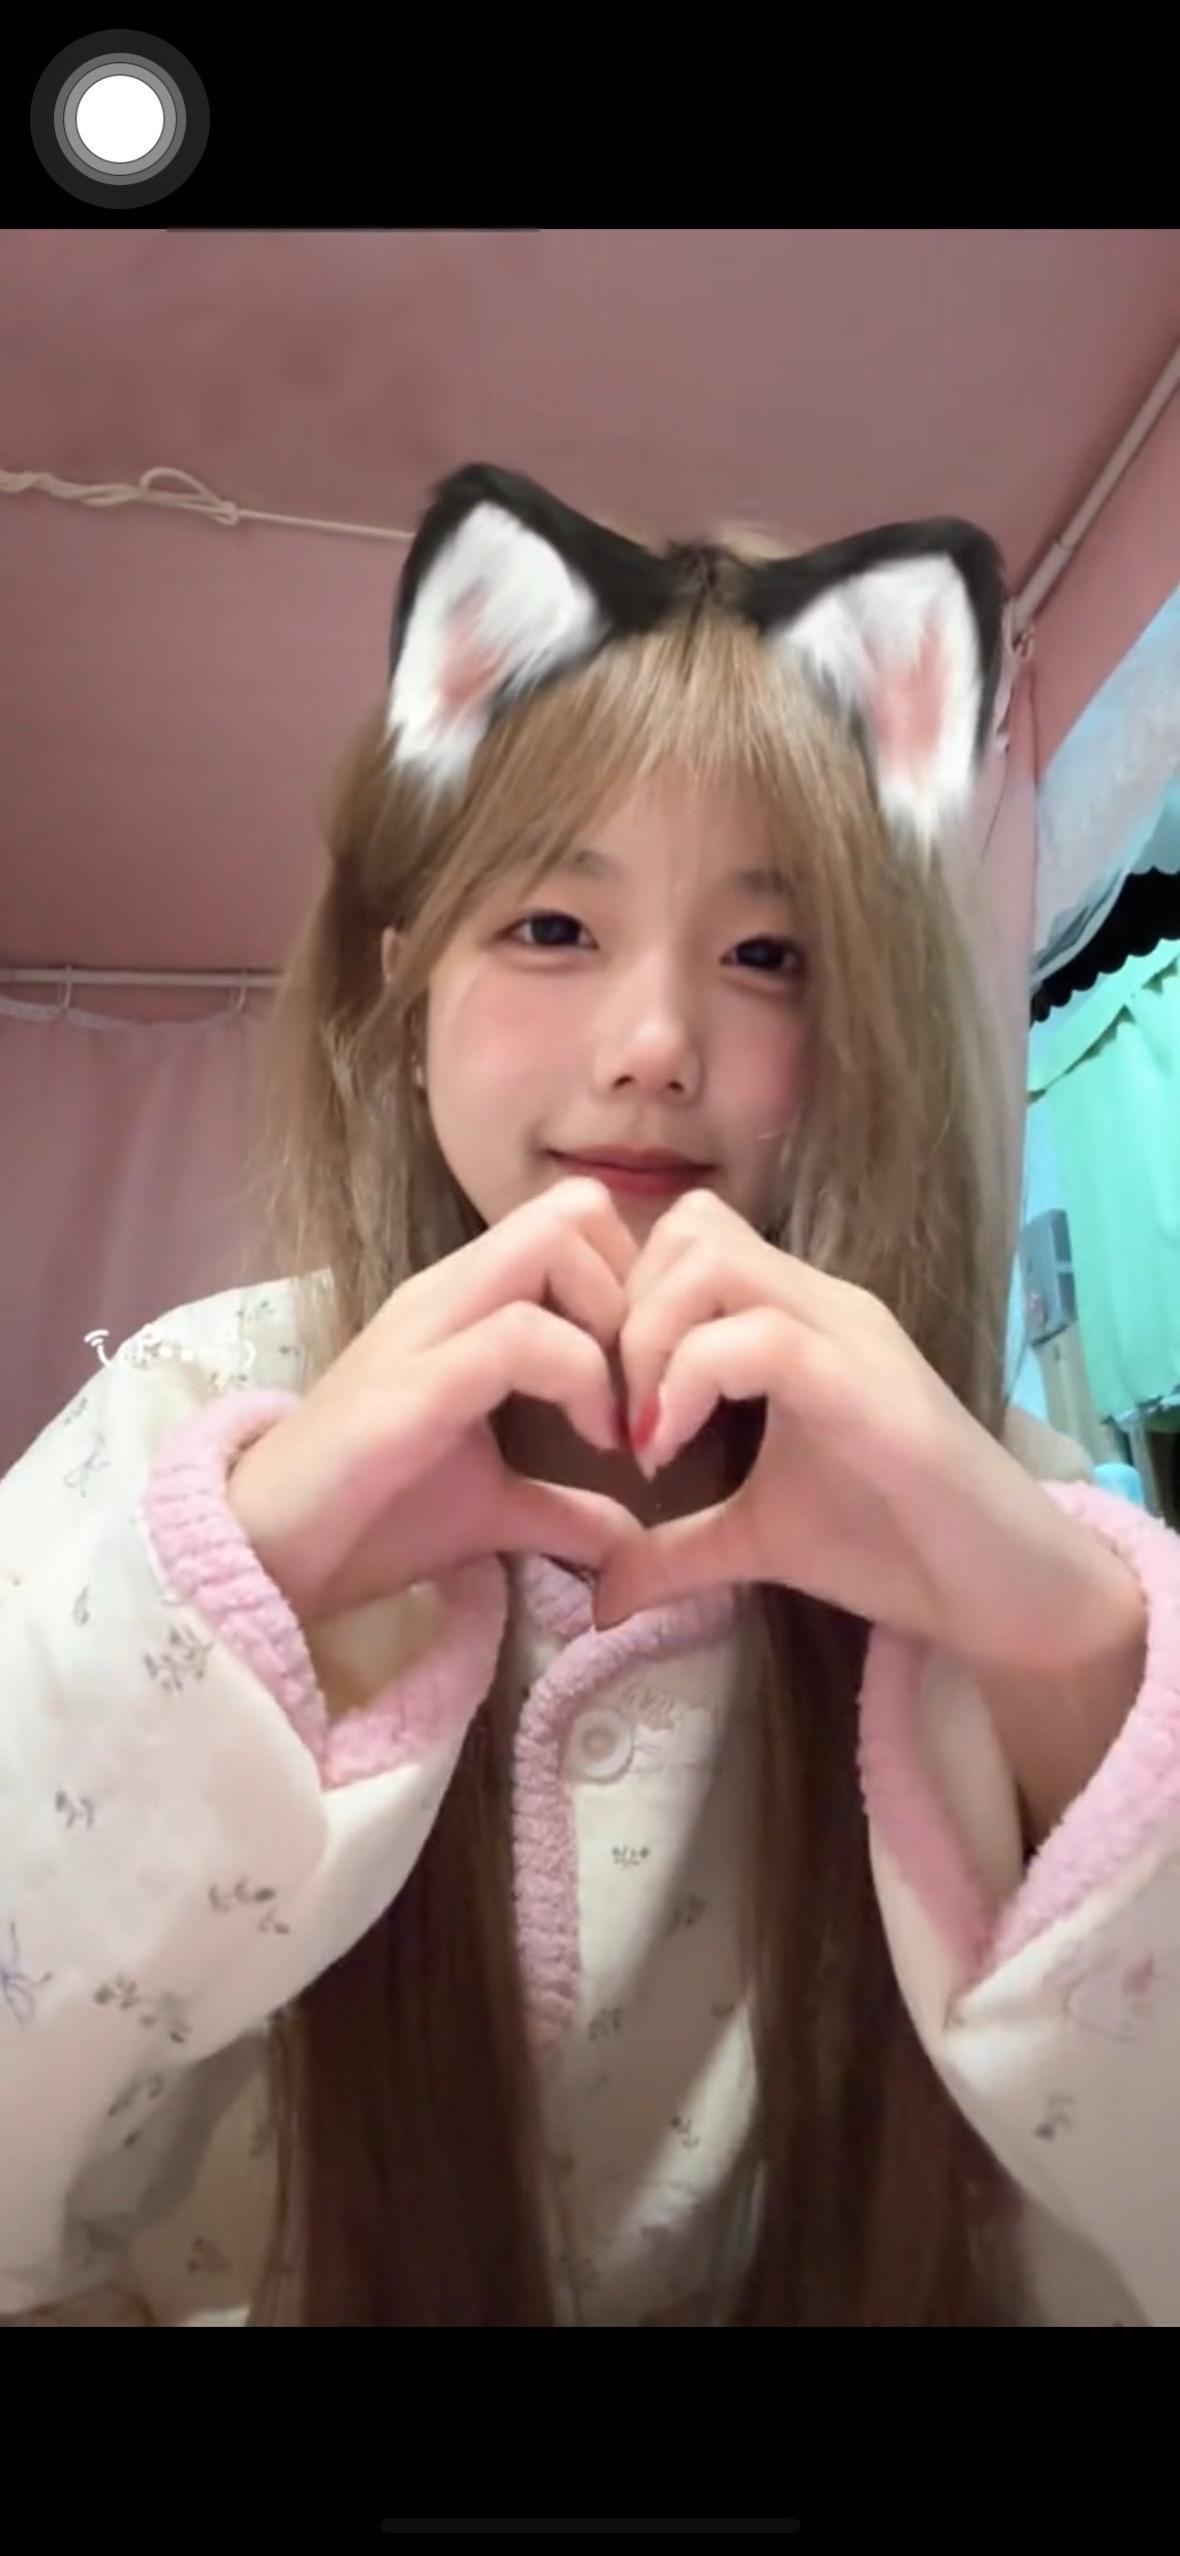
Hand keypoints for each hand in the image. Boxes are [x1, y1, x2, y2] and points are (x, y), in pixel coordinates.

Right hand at [227, 1178, 644, 1624]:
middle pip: (572, 1209)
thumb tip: (632, 1539)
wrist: (263, 1557)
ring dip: (615, 1330)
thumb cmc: (368, 1519)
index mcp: (464, 1306)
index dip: (634, 1283)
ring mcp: (423, 1330)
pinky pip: (520, 1336)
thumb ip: (563, 1510)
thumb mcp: (491, 1511)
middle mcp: (445, 1295)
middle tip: (644, 1385)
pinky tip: (596, 1442)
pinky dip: (582, 1378)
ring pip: (551, 1246)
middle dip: (636, 1289)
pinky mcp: (410, 1386)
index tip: (649, 1376)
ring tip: (619, 1419)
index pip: (571, 1221)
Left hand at [593, 1189, 1103, 1674]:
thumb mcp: (755, 1543)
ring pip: (713, 1258)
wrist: (1006, 1594)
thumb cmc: (896, 1548)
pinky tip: (669, 1453)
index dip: (621, 1303)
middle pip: (689, 1227)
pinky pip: (762, 1338)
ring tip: (645, 1436)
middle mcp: (823, 1303)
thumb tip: (600, 1594)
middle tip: (613, 1416)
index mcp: (796, 1319)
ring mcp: (851, 1336)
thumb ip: (674, 1552)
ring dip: (649, 1339)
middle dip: (624, 1314)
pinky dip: (689, 1382)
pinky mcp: (871, 1389)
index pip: (685, 1237)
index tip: (601, 1405)